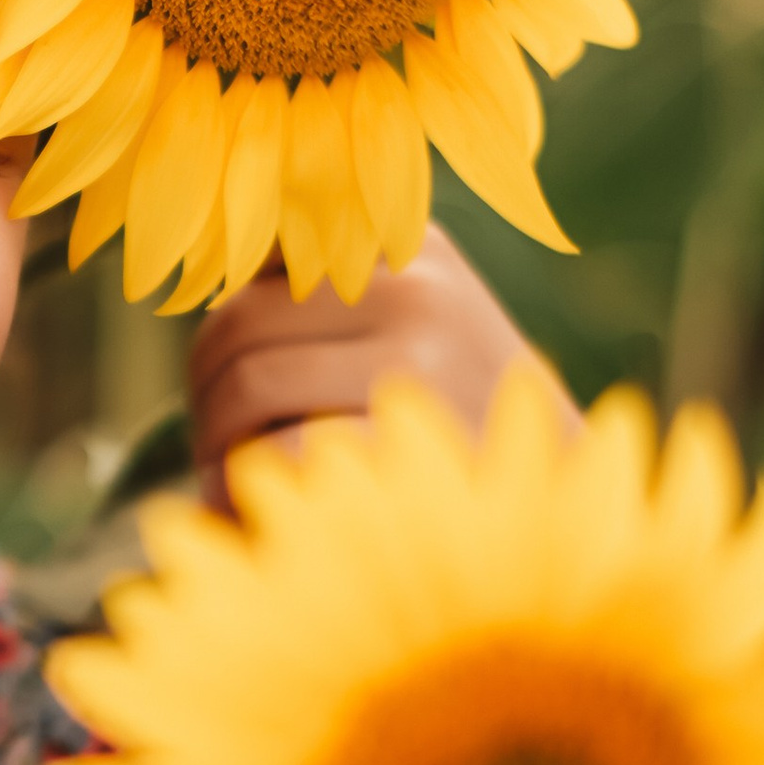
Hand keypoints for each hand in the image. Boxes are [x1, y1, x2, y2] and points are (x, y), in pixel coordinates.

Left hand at [185, 225, 573, 508]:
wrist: (561, 510)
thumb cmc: (456, 429)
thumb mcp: (413, 335)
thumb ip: (326, 301)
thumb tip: (202, 271)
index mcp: (407, 249)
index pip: (263, 260)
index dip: (224, 333)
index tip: (223, 383)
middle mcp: (414, 285)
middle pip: (238, 323)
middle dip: (205, 394)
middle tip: (212, 449)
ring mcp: (418, 356)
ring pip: (249, 383)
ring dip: (215, 445)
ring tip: (228, 485)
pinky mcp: (410, 436)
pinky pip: (284, 450)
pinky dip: (245, 488)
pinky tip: (250, 514)